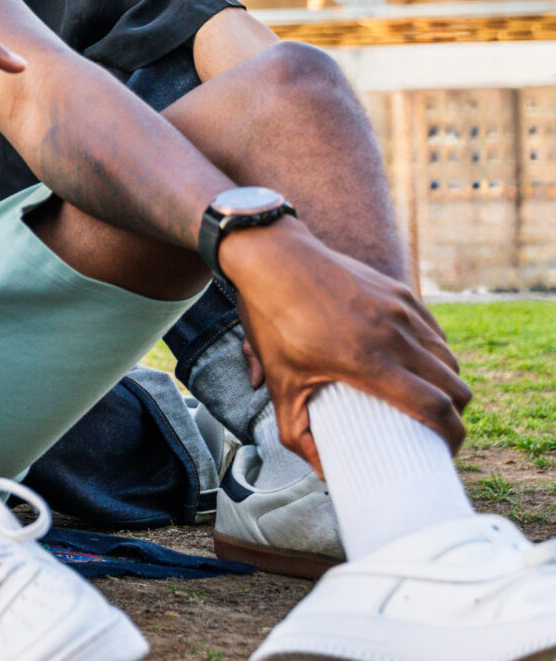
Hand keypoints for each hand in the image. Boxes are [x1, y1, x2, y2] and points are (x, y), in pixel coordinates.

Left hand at [220, 218, 467, 473]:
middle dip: (455, 414)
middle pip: (455, 386)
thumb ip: (296, 431)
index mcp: (368, 361)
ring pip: (449, 357)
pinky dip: (436, 352)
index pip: (435, 406)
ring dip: (447, 382)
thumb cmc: (273, 320)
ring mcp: (400, 310)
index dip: (452, 435)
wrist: (272, 256)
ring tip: (429, 397)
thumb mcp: (279, 381)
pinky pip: (435, 330)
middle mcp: (393, 335)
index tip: (446, 450)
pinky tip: (418, 362)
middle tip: (437, 427)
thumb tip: (322, 472)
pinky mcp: (400, 291)